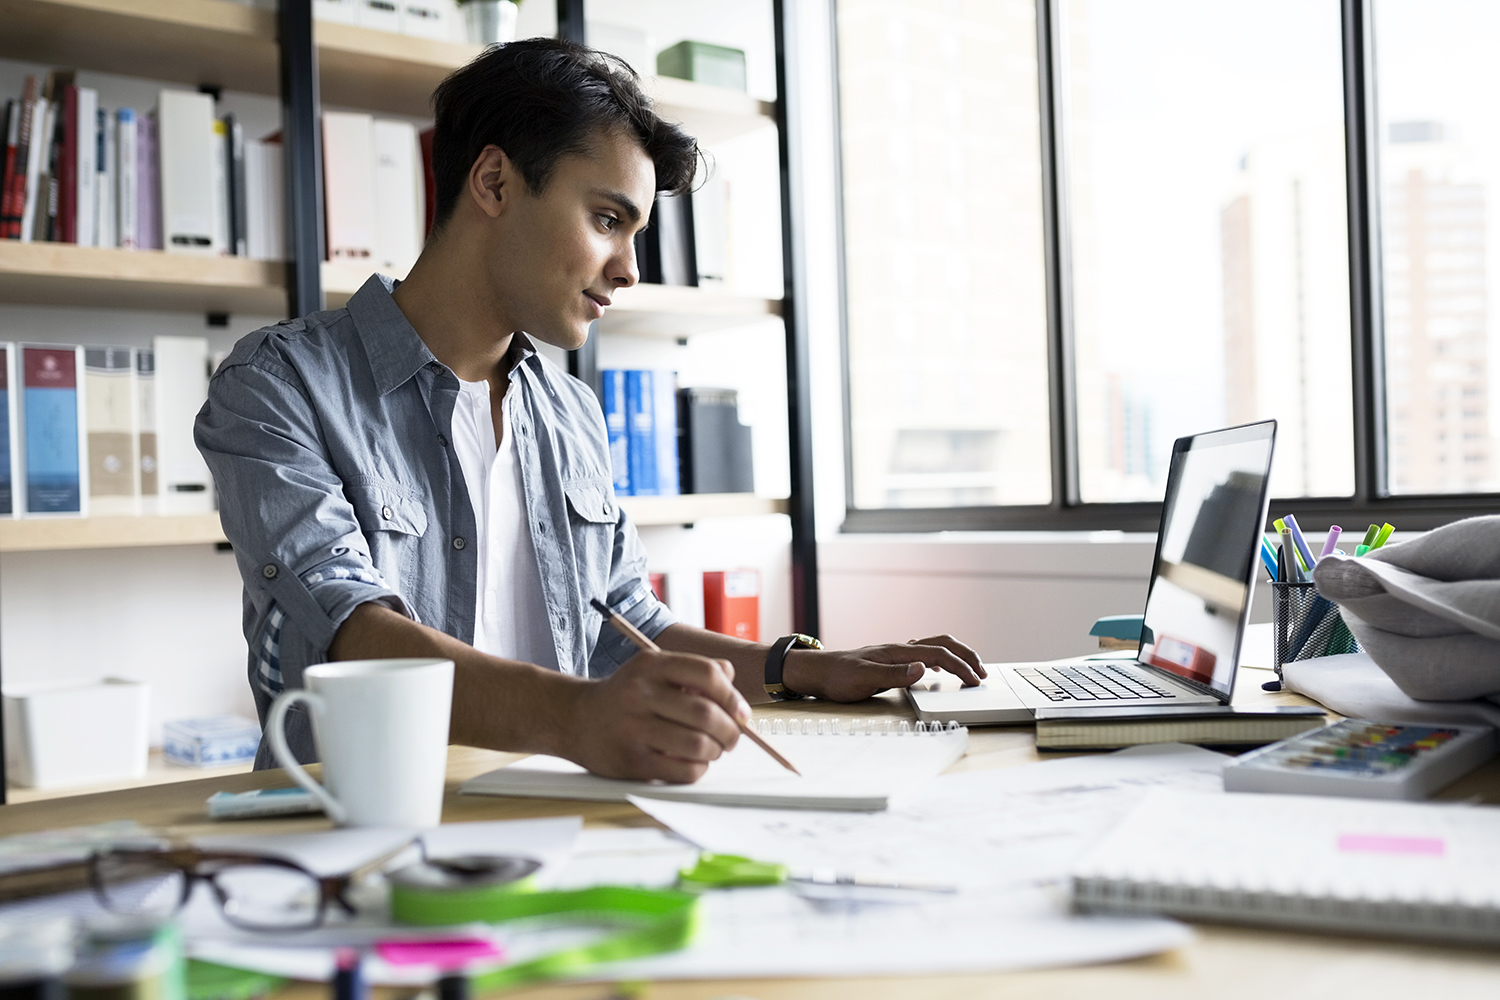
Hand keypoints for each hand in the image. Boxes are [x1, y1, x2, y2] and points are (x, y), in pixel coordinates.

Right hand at [564, 649, 750, 782]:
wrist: (574, 719)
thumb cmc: (625, 696)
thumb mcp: (653, 670)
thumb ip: (692, 672)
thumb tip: (732, 684)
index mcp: (651, 665)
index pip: (708, 673)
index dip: (732, 696)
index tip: (740, 712)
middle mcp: (640, 693)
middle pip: (706, 713)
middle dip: (730, 730)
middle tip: (732, 738)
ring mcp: (633, 728)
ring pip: (698, 745)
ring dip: (715, 751)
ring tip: (712, 750)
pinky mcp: (631, 761)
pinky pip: (683, 770)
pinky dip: (698, 769)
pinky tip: (693, 763)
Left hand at [781, 634, 986, 702]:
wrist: (818, 672)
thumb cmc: (838, 676)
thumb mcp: (864, 678)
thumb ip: (894, 675)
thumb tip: (923, 668)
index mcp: (898, 652)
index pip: (939, 655)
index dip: (960, 667)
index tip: (975, 682)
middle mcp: (900, 649)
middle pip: (943, 643)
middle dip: (966, 655)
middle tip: (983, 672)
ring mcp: (896, 653)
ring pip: (935, 646)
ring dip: (956, 656)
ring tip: (970, 670)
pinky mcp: (891, 660)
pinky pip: (923, 654)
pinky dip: (940, 660)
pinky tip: (938, 671)